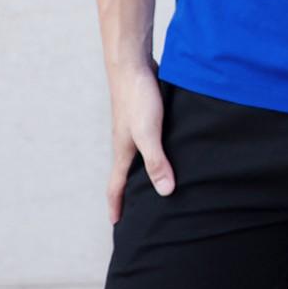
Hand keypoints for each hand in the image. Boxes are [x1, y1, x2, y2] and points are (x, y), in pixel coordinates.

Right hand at [106, 59, 175, 224]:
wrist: (133, 64)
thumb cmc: (138, 98)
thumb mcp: (149, 133)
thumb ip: (156, 161)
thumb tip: (165, 192)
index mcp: (123, 151)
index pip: (115, 186)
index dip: (116, 206)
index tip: (116, 224)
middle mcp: (126, 141)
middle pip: (126, 172)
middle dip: (130, 192)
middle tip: (138, 208)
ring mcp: (135, 126)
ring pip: (139, 154)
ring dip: (144, 168)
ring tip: (157, 180)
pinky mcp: (146, 113)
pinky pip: (150, 137)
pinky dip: (156, 148)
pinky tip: (172, 145)